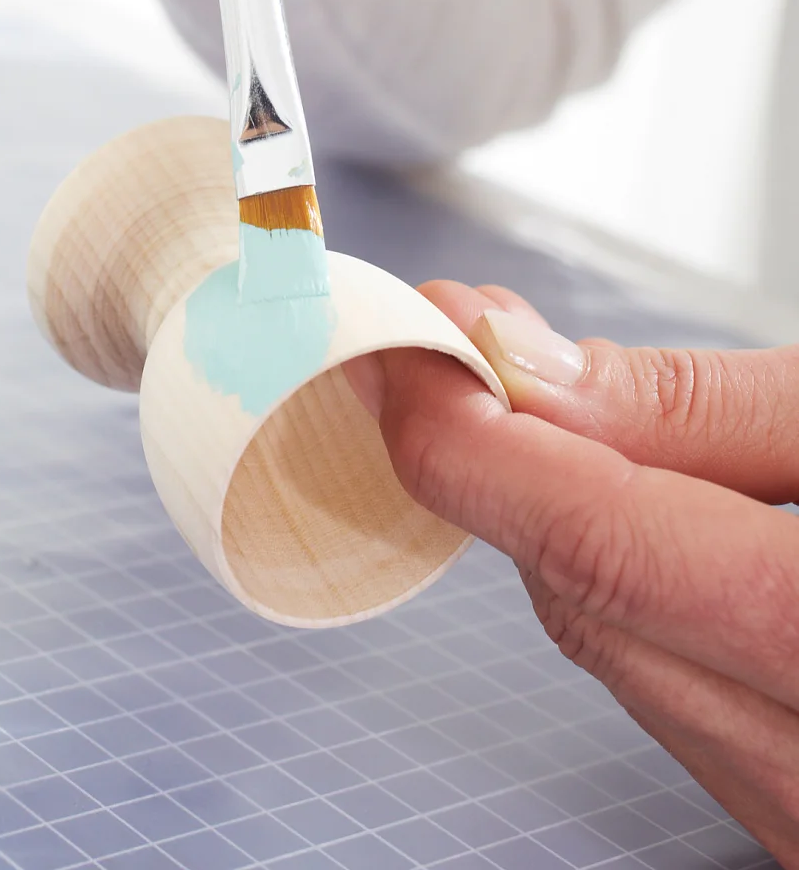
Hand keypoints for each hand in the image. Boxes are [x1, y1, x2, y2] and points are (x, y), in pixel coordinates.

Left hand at [346, 282, 798, 862]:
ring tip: (571, 408)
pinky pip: (681, 693)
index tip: (402, 349)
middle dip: (507, 463)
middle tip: (464, 348)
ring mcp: (797, 814)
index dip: (468, 440)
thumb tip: (517, 368)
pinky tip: (655, 506)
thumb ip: (700, 407)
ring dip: (572, 521)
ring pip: (622, 653)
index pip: (594, 549)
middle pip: (590, 605)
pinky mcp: (792, 812)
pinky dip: (641, 589)